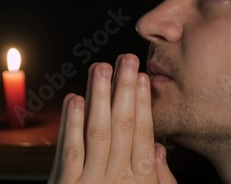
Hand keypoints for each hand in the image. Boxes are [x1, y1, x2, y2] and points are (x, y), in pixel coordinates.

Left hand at [48, 53, 176, 183]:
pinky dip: (72, 124)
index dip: (143, 103)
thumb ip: (156, 176)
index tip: (142, 77)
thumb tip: (159, 146)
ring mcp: (91, 182)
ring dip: (100, 96)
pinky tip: (75, 99)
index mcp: (140, 179)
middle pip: (122, 125)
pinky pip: (71, 151)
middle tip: (126, 59)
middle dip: (125, 89)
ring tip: (102, 68)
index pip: (142, 133)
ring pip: (98, 132)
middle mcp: (118, 178)